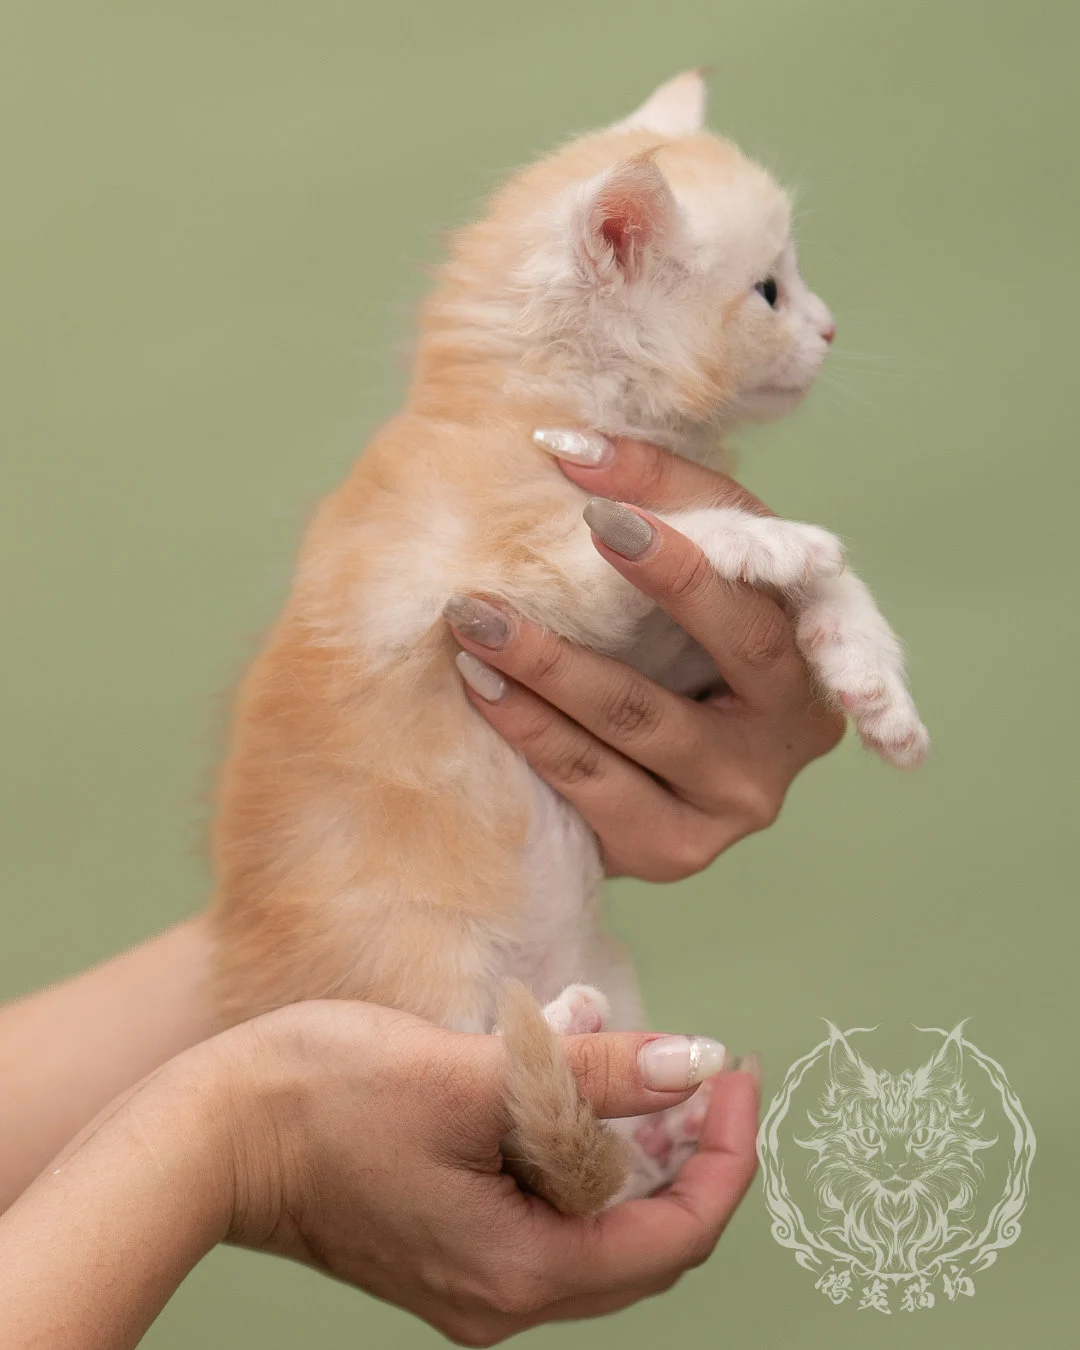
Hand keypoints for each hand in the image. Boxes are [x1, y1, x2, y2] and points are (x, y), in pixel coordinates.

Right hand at [222, 1000, 758, 1345]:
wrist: (210, 1136)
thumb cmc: (326, 1098)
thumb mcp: (475, 1074)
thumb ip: (598, 1074)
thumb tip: (695, 1064)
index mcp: (520, 1269)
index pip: (676, 1236)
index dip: (726, 1155)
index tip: (738, 1075)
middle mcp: (504, 1296)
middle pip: (645, 1243)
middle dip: (691, 1155)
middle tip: (705, 1071)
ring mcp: (473, 1279)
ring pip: (598, 1230)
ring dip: (635, 1154)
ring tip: (643, 1071)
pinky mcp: (449, 1248)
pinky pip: (549, 1217)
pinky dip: (580, 1159)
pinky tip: (573, 1092)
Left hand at [447, 434, 844, 881]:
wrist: (650, 763)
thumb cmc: (677, 637)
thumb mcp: (686, 564)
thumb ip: (656, 494)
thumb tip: (565, 446)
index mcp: (812, 661)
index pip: (757, 612)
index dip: (687, 568)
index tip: (604, 520)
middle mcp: (791, 740)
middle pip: (712, 667)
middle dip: (627, 606)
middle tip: (515, 579)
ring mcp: (737, 804)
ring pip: (637, 727)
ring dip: (546, 670)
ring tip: (474, 623)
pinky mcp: (677, 848)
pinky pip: (596, 788)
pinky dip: (534, 732)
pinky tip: (483, 690)